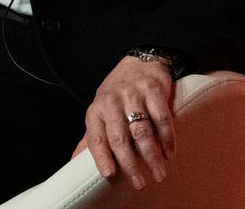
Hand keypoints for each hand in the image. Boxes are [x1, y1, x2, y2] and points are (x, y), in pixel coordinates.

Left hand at [72, 56, 175, 189]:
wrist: (139, 63)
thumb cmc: (118, 94)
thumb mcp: (101, 112)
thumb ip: (92, 137)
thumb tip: (74, 161)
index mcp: (97, 109)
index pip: (95, 137)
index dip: (101, 157)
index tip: (109, 175)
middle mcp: (112, 101)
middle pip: (120, 137)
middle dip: (129, 163)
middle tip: (139, 182)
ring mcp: (133, 95)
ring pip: (142, 131)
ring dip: (151, 155)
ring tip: (159, 173)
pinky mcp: (153, 91)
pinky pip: (161, 118)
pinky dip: (167, 139)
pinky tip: (170, 153)